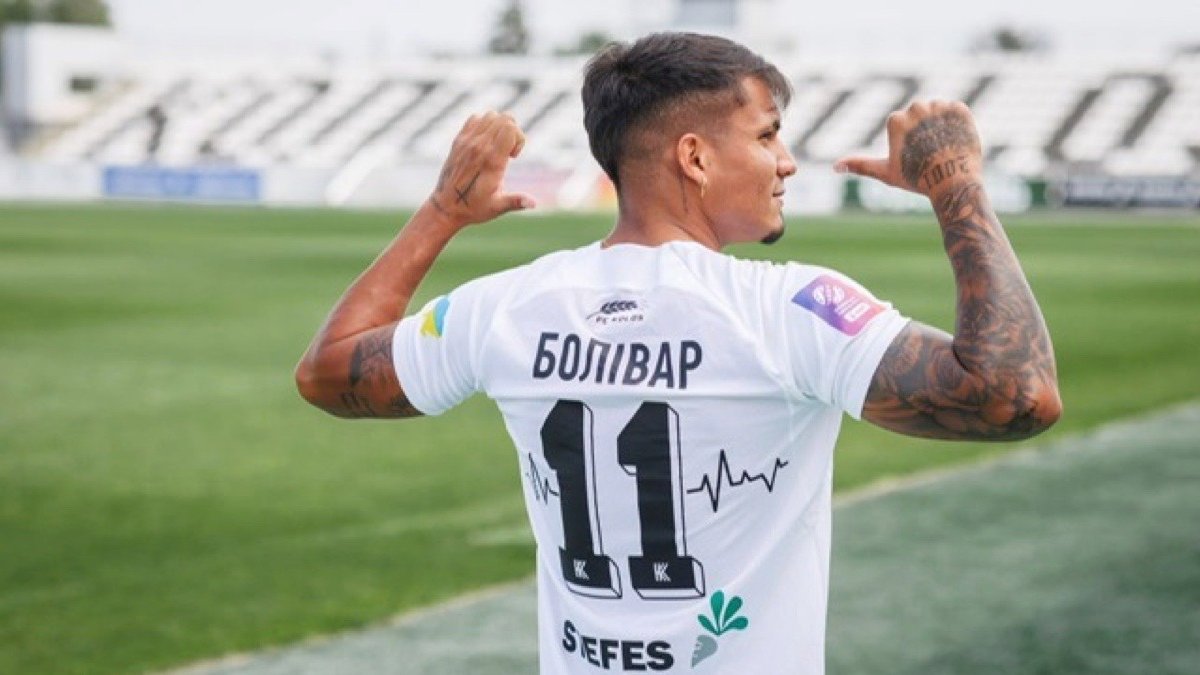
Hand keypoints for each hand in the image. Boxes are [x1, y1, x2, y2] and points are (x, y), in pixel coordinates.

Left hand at [427, 111, 536, 227]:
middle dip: (513, 131)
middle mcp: (479, 147)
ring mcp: (467, 141)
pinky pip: (476, 118)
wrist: (446, 207)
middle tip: (507, 152)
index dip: (519, 139)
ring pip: (491, 115)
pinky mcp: (459, 140)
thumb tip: (534, 203)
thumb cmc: (473, 209)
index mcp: (491, 161)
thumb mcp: (497, 207)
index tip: (514, 157)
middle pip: (504, 118)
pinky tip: (485, 142)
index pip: (510, 128)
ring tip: (497, 146)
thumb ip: (516, 201)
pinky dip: (485, 125)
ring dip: (499, 127)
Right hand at [834, 100, 982, 198]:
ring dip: (941, 125)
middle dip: (924, 130)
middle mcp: (916, 108)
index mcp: (896, 120)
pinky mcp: (960, 109)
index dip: (909, 142)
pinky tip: (956, 140)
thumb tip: (835, 166)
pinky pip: (957, 111)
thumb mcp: (886, 172)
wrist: (953, 182)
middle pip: (920, 114)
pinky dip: (958, 123)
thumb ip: (861, 165)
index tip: (916, 156)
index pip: (902, 124)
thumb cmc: (917, 179)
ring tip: (944, 147)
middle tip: (931, 153)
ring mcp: (939, 107)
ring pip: (938, 110)